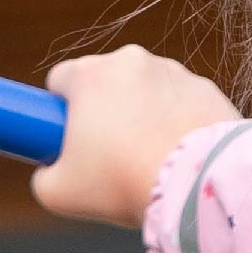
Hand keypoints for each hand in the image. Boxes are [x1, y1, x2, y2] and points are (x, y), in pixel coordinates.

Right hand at [33, 45, 242, 228]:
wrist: (195, 187)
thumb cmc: (122, 184)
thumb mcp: (58, 192)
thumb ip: (43, 175)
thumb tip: (50, 170)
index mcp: (89, 74)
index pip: (60, 80)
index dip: (60, 110)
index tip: (69, 137)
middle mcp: (131, 60)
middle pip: (105, 81)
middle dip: (103, 111)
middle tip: (109, 154)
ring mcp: (174, 71)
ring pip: (145, 90)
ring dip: (142, 114)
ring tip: (148, 158)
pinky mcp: (207, 88)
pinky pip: (181, 102)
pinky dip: (176, 121)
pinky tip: (177, 154)